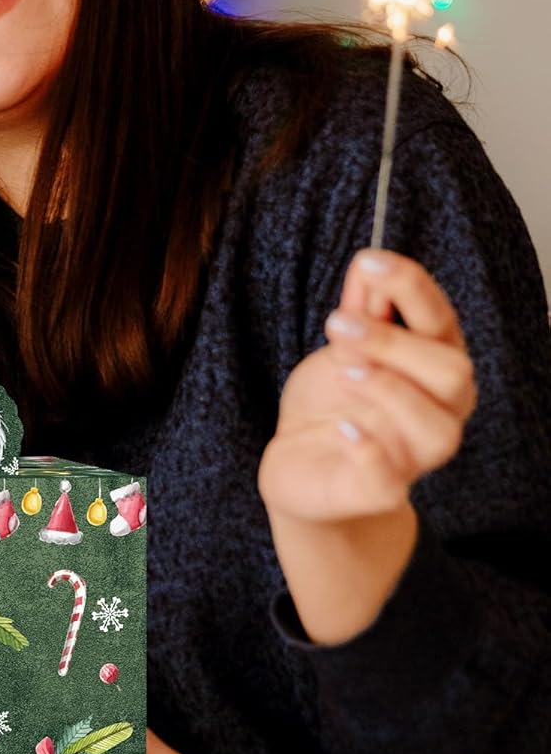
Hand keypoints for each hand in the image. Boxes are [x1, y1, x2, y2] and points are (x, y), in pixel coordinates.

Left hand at [259, 249, 474, 526]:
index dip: (412, 288)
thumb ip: (359, 313)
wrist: (300, 468)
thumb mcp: (339, 350)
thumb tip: (368, 263)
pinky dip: (368, 448)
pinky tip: (344, 427)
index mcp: (432, 368)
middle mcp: (437, 412)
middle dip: (394, 342)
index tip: (369, 261)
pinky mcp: (379, 491)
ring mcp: (413, 456)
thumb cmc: (330, 404)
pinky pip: (389, 477)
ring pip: (437, 428)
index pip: (441, 322)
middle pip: (452, 373)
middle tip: (337, 324)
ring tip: (342, 370)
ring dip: (389, 390)